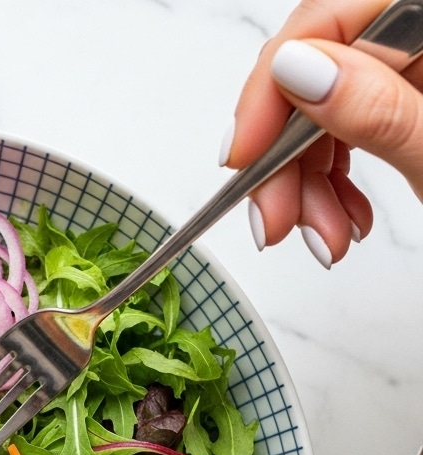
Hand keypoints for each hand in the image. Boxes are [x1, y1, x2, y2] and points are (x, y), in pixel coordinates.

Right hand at [222, 0, 422, 267]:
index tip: (242, 158)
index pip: (333, 17)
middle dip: (287, 156)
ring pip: (326, 106)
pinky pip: (349, 128)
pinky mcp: (415, 98)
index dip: (274, 87)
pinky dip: (332, 182)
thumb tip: (298, 72)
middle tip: (277, 222)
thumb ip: (380, 112)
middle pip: (322, 67)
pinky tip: (343, 221)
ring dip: (306, 183)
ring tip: (324, 239)